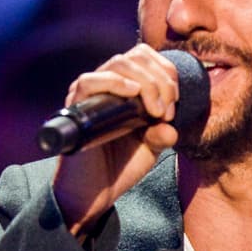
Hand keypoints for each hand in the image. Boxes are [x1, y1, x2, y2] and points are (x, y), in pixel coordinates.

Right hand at [53, 45, 182, 235]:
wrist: (96, 193)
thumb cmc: (120, 167)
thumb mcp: (151, 147)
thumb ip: (162, 133)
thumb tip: (170, 127)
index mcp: (126, 88)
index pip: (147, 57)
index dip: (167, 72)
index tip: (175, 104)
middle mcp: (107, 85)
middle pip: (137, 56)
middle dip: (161, 80)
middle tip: (166, 111)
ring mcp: (90, 94)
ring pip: (118, 64)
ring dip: (146, 83)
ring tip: (154, 112)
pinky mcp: (76, 107)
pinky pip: (89, 81)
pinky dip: (114, 82)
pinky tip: (132, 93)